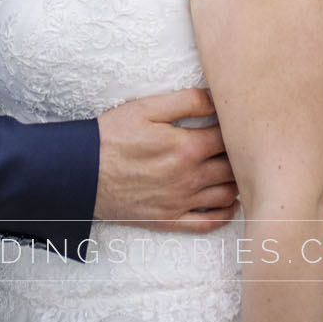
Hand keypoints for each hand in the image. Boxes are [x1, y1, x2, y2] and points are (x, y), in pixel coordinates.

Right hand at [92, 88, 238, 231]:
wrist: (81, 172)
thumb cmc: (112, 136)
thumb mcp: (146, 107)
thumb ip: (187, 100)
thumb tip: (218, 98)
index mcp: (188, 147)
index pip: (231, 137)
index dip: (238, 128)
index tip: (237, 123)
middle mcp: (190, 178)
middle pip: (234, 167)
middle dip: (241, 155)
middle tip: (240, 145)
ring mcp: (181, 202)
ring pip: (228, 195)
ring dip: (236, 182)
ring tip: (233, 169)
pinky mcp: (169, 220)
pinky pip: (209, 223)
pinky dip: (225, 214)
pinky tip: (226, 202)